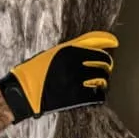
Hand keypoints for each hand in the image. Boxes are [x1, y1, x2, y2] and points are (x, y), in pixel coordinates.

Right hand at [0, 31, 118, 123]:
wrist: (23, 92)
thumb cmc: (34, 71)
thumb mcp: (51, 53)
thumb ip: (71, 48)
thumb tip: (92, 42)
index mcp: (69, 50)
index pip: (96, 41)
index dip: (109, 40)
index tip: (115, 42)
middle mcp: (75, 63)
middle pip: (103, 61)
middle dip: (106, 65)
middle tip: (105, 68)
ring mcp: (77, 80)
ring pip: (103, 78)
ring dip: (104, 81)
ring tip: (100, 83)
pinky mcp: (77, 97)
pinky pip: (97, 95)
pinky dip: (99, 95)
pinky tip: (96, 94)